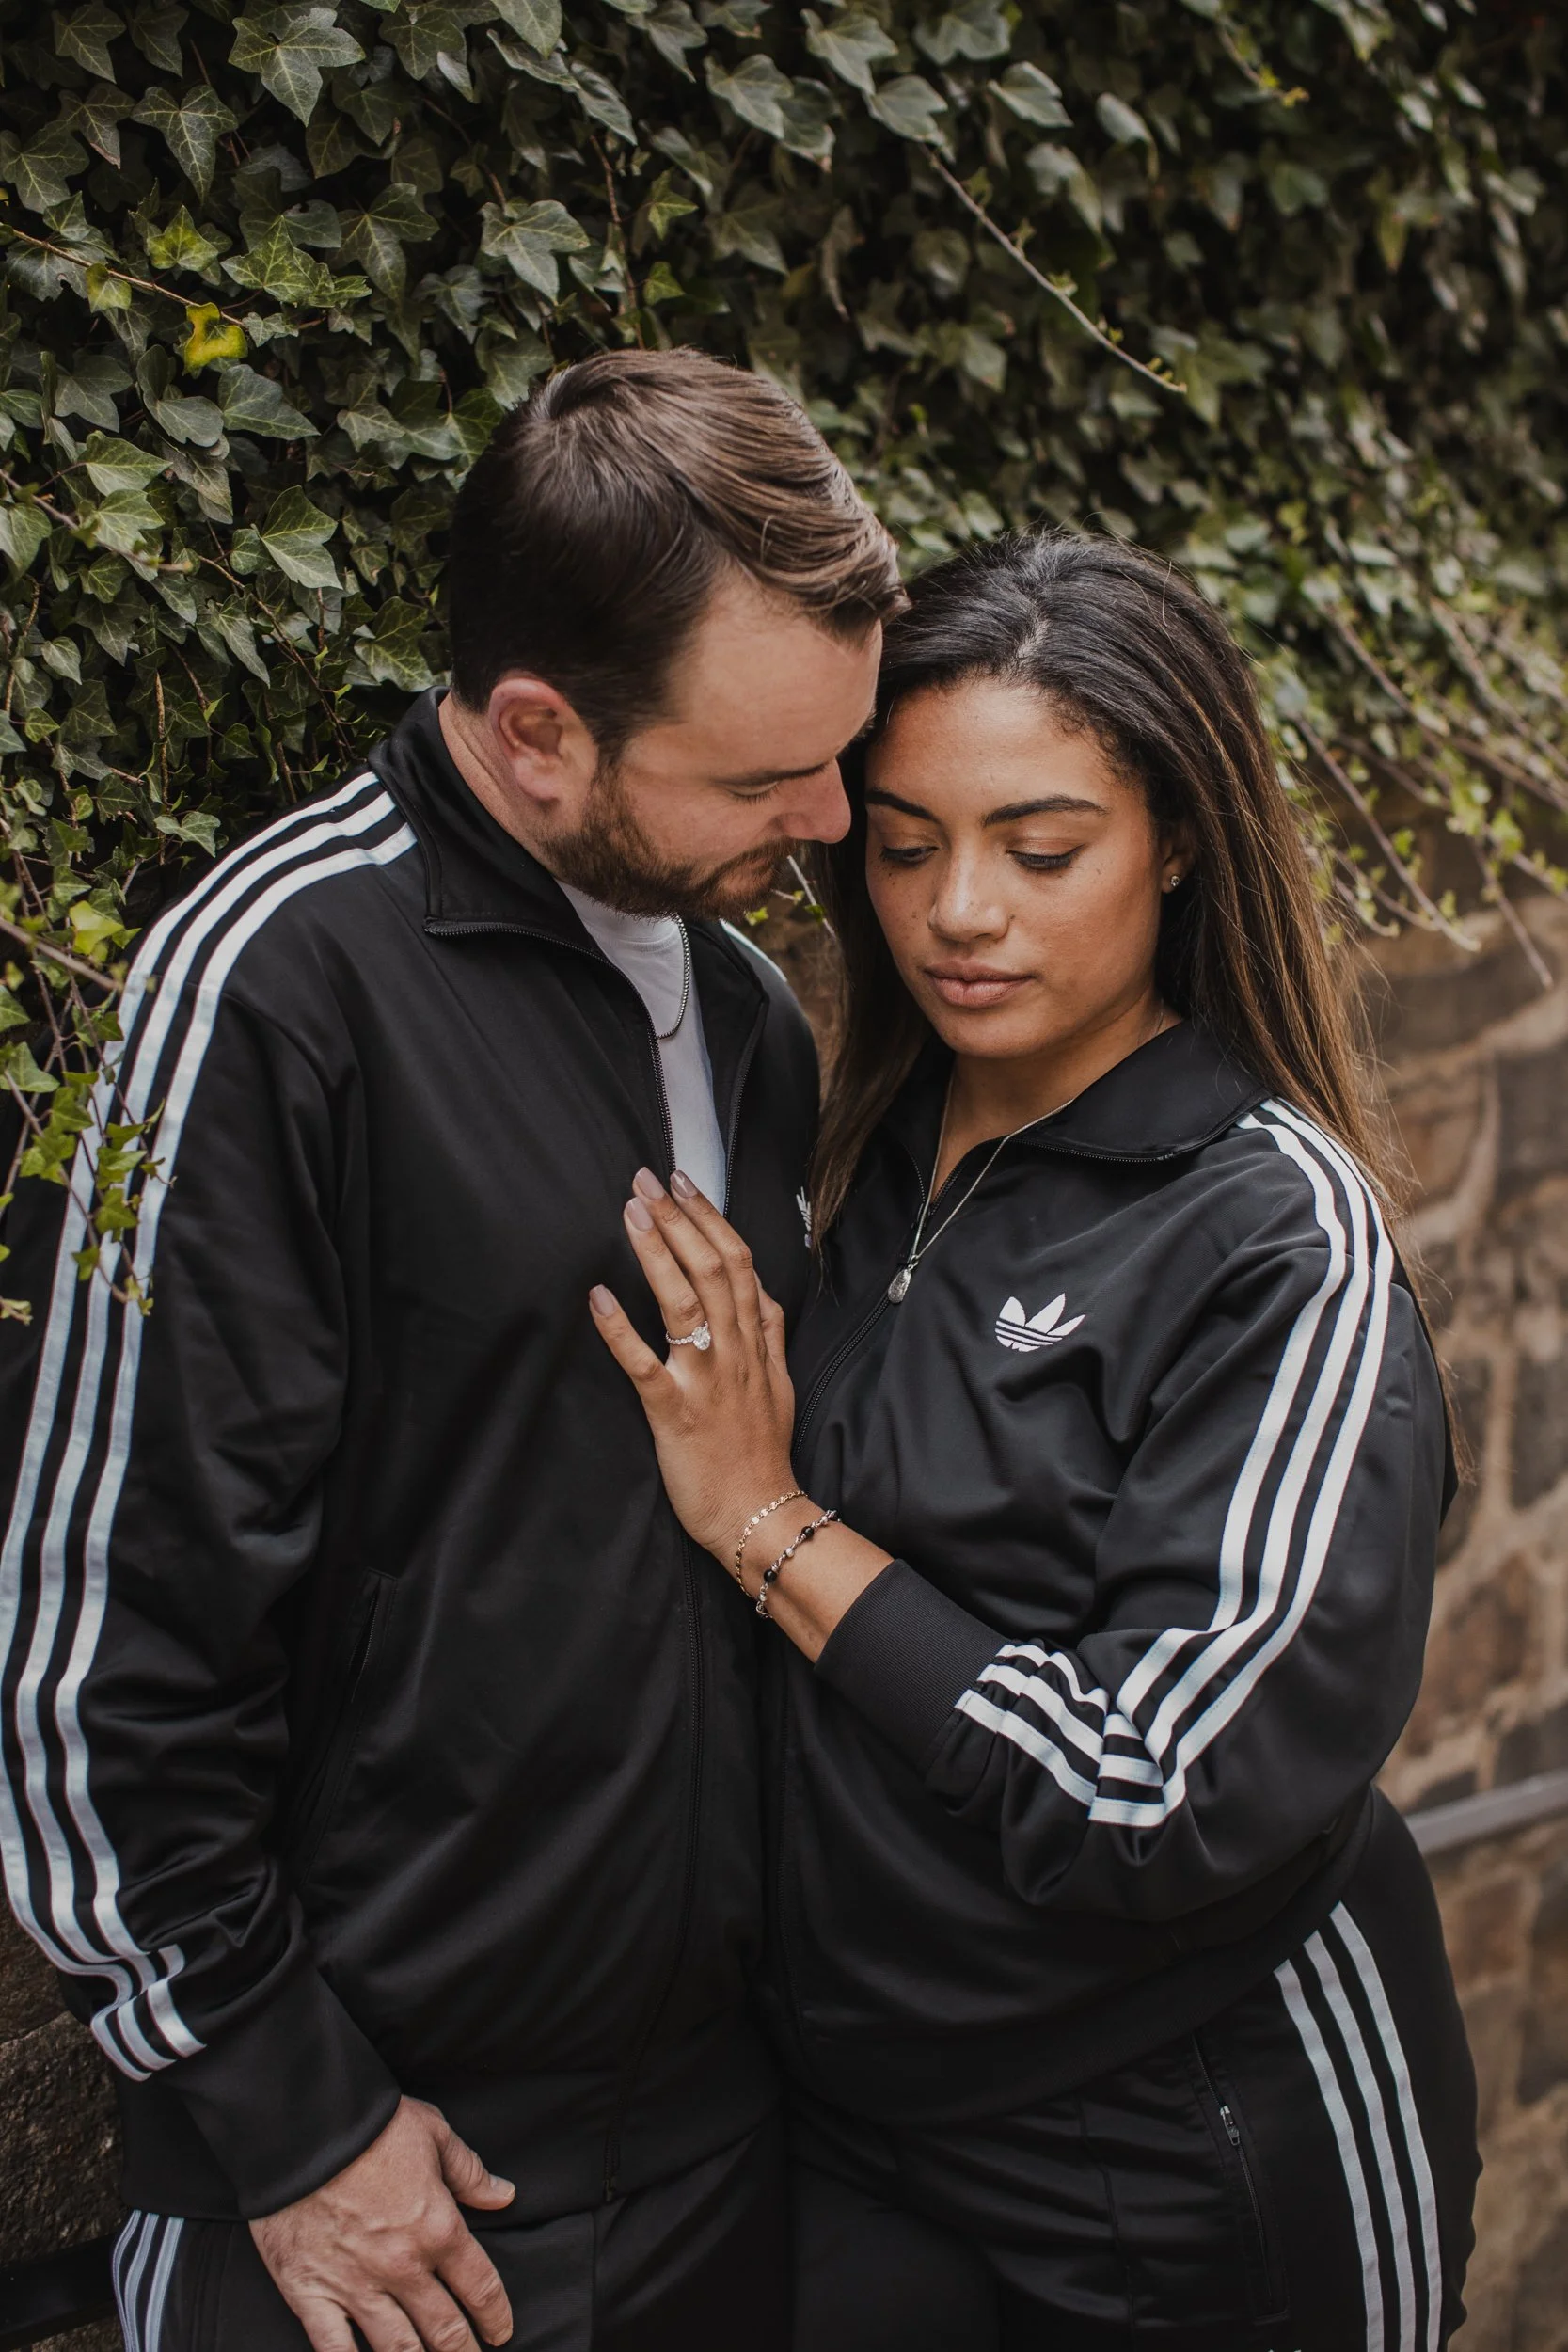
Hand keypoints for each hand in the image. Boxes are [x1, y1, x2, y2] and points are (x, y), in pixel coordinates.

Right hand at [250, 2097, 515, 2351]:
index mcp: (438, 2228)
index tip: (502, 2332)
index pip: (480, 2287)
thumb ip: (469, 2172)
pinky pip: (334, 2350)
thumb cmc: (370, 2125)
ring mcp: (355, 2286)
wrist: (302, 2130)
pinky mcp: (310, 2294)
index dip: (496, 2316)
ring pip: (397, 2349)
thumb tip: (503, 2195)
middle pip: (443, 2329)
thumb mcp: (434, 2134)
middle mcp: (402, 2267)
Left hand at [590, 1167, 796, 1561]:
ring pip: (683, 1304)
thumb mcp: (779, 1382)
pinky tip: (597, 1297)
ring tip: (630, 1213)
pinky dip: (619, 1329)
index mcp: (755, 1342)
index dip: (710, 1218)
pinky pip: (644, 1365)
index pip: (737, 1263)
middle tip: (648, 1179)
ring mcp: (705, 1381)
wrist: (759, 1517)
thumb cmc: (762, 1452)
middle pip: (710, 1269)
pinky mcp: (675, 1413)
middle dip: (678, 1219)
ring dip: (656, 1254)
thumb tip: (756, 1288)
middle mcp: (733, 1352)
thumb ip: (768, 1332)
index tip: (684, 1182)